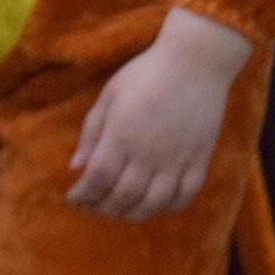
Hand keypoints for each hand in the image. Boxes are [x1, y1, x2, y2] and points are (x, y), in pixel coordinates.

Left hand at [68, 9, 252, 221]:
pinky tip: (159, 201)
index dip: (82, 195)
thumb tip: (76, 167)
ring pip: (153, 202)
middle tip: (94, 206)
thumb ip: (92, 133)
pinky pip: (187, 194)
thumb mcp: (110, 96)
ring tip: (123, 210)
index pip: (96, 180)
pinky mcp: (199, 157)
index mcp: (122, 136)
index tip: (74, 197)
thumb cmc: (147, 73)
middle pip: (122, 197)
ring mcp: (177, 158)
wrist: (197, 61)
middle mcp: (148, 153)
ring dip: (133, 213)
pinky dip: (171, 205)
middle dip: (103, 208)